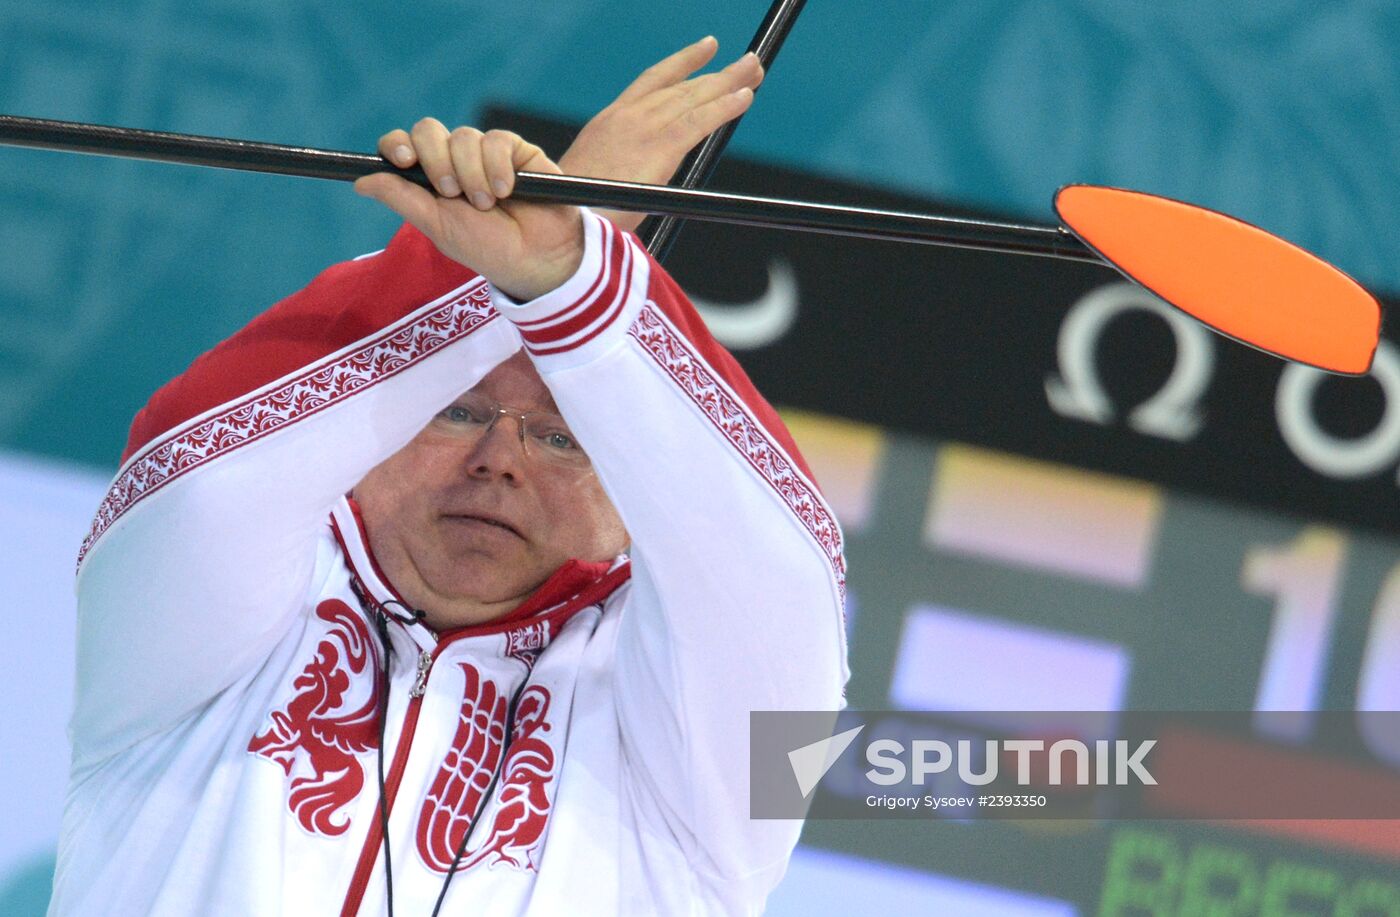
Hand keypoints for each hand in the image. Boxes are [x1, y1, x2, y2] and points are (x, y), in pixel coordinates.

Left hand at [353, 125, 582, 300]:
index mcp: (428, 179)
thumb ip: (402, 199)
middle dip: (436, 159)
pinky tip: (508, 191)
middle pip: (429, 131)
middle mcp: (453, 160)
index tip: (403, 159)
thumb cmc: (487, 248)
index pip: (402, 146)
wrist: (536, 257)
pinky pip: (496, 140)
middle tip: (451, 192)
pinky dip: (498, 167)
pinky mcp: (515, 149)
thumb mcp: (439, 227)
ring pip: (463, 137)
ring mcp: (483, 153)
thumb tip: (360, 180)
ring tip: (488, 203)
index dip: (397, 145)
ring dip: (472, 173)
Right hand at [559, 36, 763, 230]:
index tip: (709, 48)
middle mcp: (627, 116)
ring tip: (754, 69)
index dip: (684, 63)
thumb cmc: (573, 210)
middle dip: (717, 73)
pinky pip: (699, 122)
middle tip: (747, 63)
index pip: (653, 81)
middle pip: (681, 86)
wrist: (555, 219)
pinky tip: (745, 97)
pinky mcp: (657, 148)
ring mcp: (642, 128)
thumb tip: (641, 177)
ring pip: (694, 98)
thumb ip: (622, 167)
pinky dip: (725, 107)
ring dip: (729, 82)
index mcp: (609, 120)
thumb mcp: (595, 176)